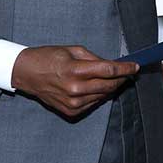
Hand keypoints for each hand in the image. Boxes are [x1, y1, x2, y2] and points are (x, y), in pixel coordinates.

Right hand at [11, 45, 138, 117]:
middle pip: (109, 85)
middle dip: (121, 78)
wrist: (27, 74)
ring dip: (110, 87)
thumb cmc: (48, 58)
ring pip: (103, 95)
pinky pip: (93, 104)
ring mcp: (73, 103)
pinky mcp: (70, 111)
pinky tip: (95, 87)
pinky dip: (98, 95)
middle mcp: (75, 89)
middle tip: (128, 72)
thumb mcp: (73, 50)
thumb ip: (95, 59)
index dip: (125, 68)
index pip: (109, 70)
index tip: (135, 66)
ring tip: (111, 78)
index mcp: (75, 70)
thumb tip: (112, 65)